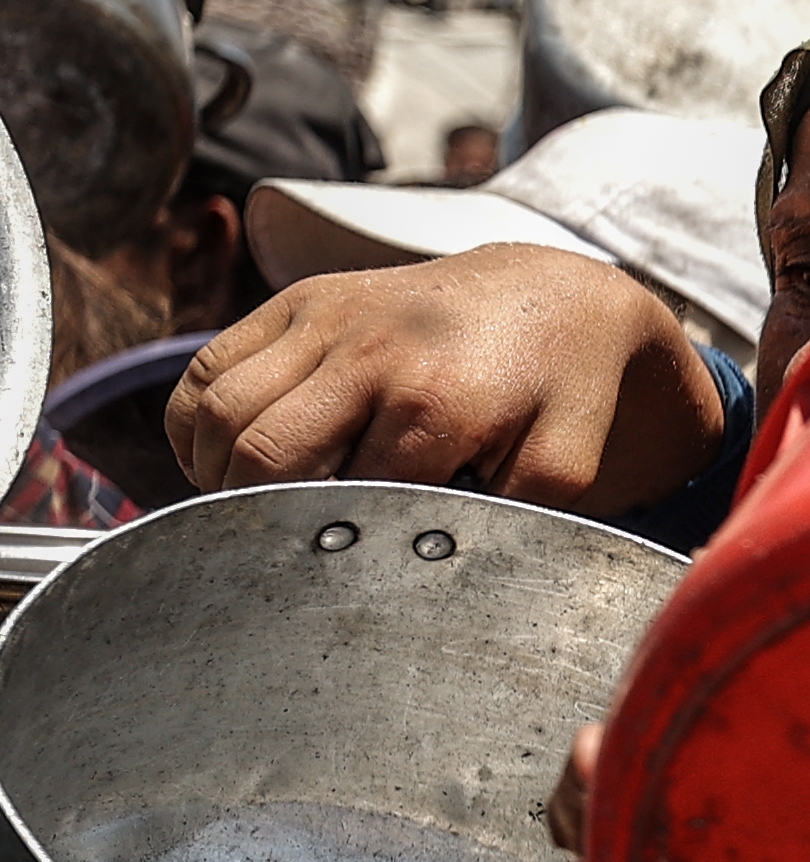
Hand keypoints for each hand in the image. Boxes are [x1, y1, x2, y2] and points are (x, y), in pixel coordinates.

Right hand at [170, 252, 723, 508]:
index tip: (344, 563)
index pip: (342, 501)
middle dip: (262, 514)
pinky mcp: (298, 300)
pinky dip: (194, 425)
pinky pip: (206, 369)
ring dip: (219, 473)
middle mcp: (370, 353)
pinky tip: (224, 460)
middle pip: (262, 457)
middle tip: (286, 543)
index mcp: (436, 404)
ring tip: (254, 506)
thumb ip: (513, 519)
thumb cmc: (558, 388)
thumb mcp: (564, 465)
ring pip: (221, 413)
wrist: (551, 293)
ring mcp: (326, 318)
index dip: (336, 540)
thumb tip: (448, 568)